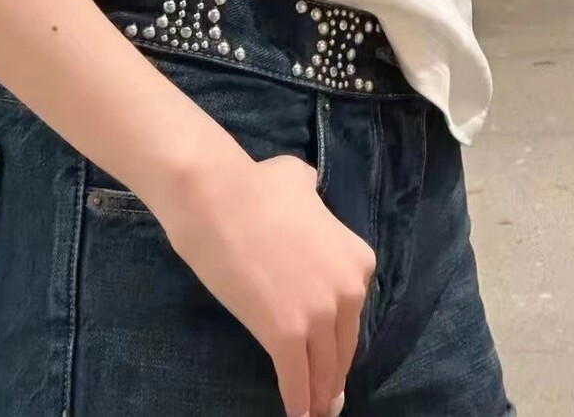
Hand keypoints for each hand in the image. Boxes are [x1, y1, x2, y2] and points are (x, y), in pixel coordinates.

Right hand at [159, 152, 374, 416]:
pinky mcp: (286, 334)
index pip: (353, 310)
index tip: (328, 347)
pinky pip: (296, 379)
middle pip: (342, 344)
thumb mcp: (300, 179)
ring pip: (323, 368)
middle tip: (326, 394)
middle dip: (332, 372)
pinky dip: (297, 402)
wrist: (216, 195)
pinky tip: (295, 416)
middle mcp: (348, 289)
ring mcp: (319, 314)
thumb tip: (309, 188)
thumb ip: (312, 193)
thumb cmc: (253, 184)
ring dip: (317, 394)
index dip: (337, 332)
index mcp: (357, 257)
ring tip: (312, 411)